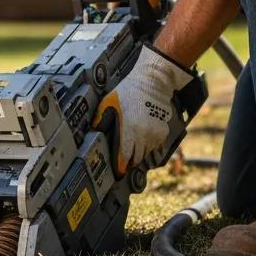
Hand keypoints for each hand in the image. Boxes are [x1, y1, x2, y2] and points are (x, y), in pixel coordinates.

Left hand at [95, 45, 192, 175]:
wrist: (152, 83)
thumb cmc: (127, 93)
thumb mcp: (108, 104)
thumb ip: (101, 121)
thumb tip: (92, 134)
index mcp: (128, 131)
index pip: (123, 158)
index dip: (119, 168)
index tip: (116, 173)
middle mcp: (143, 136)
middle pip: (135, 160)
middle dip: (128, 162)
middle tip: (122, 160)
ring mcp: (155, 135)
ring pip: (145, 154)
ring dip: (138, 152)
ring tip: (131, 144)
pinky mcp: (163, 132)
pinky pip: (154, 146)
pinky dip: (148, 145)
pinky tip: (142, 135)